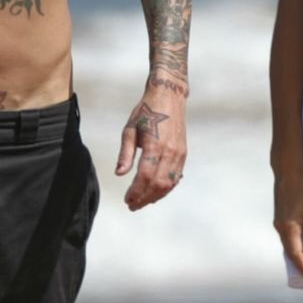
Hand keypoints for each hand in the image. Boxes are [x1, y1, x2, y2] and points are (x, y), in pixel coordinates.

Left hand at [116, 82, 186, 210]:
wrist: (169, 96)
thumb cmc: (146, 111)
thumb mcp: (130, 129)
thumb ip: (125, 153)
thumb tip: (119, 174)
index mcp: (155, 145)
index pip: (145, 176)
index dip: (136, 191)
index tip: (126, 199)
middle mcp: (170, 151)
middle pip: (158, 184)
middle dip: (145, 198)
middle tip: (132, 206)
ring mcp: (179, 153)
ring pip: (169, 183)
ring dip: (156, 196)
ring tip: (142, 202)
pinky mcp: (183, 153)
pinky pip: (176, 176)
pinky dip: (166, 188)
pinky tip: (155, 193)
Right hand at [272, 166, 302, 276]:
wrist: (287, 170)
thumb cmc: (301, 185)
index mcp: (289, 226)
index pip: (296, 253)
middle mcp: (280, 227)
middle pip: (290, 252)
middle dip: (302, 264)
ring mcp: (278, 223)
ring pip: (288, 246)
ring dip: (299, 255)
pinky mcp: (280, 218)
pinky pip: (287, 238)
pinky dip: (296, 246)